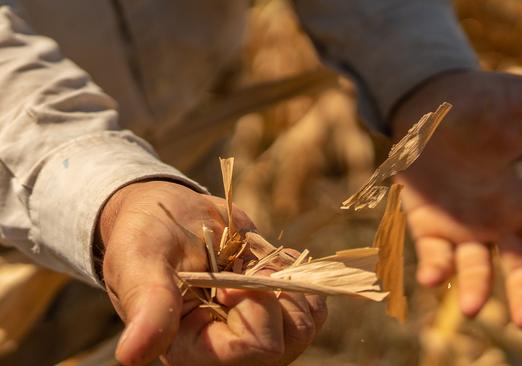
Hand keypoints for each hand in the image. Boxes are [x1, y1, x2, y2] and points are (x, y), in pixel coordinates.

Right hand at [98, 181, 326, 364]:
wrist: (170, 216)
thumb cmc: (147, 236)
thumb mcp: (141, 261)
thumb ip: (147, 303)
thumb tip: (131, 357)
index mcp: (191, 350)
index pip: (259, 347)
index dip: (255, 304)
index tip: (228, 279)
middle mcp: (227, 353)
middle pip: (289, 341)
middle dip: (274, 291)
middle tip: (240, 266)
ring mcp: (256, 335)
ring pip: (306, 325)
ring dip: (285, 281)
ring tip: (248, 264)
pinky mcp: (275, 316)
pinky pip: (315, 308)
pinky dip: (298, 276)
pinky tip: (264, 262)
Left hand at [392, 70, 521, 328]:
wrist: (433, 101)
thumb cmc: (487, 102)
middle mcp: (501, 219)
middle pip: (519, 265)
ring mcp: (464, 225)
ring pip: (475, 267)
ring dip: (475, 288)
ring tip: (471, 308)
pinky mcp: (429, 223)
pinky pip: (434, 252)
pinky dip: (434, 267)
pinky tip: (431, 279)